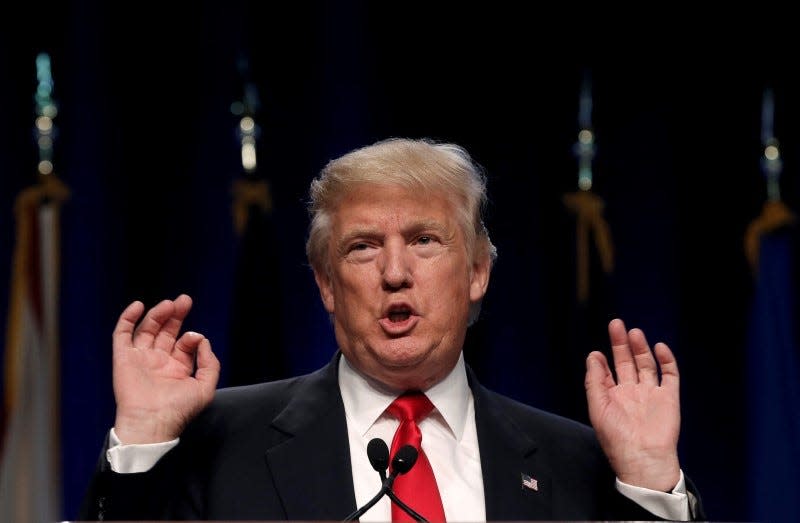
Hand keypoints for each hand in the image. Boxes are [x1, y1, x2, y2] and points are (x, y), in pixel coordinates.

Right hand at [112, 294, 219, 443]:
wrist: (153, 422)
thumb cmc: (179, 410)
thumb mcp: (205, 387)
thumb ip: (210, 363)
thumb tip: (202, 340)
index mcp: (177, 368)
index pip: (184, 343)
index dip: (191, 337)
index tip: (195, 338)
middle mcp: (158, 361)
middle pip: (166, 331)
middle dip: (176, 315)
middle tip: (185, 300)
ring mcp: (140, 358)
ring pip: (147, 329)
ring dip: (157, 314)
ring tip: (169, 304)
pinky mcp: (123, 358)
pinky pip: (122, 334)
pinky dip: (128, 318)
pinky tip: (138, 306)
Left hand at [584, 318, 680, 490]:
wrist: (643, 458)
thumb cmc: (616, 437)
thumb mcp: (598, 407)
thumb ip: (595, 381)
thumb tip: (593, 356)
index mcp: (613, 397)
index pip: (607, 372)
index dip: (602, 361)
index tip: (597, 353)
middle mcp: (632, 393)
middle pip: (627, 362)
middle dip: (621, 344)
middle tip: (616, 324)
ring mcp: (651, 394)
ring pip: (647, 365)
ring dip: (641, 348)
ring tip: (634, 332)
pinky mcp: (669, 398)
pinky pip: (670, 375)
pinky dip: (666, 360)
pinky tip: (659, 347)